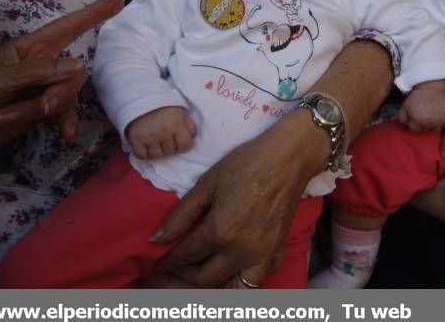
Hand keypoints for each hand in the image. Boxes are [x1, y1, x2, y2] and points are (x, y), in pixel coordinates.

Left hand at [0, 0, 123, 152]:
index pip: (68, 27)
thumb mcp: (0, 79)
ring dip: (39, 110)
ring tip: (7, 118)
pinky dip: (63, 122)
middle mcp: (41, 66)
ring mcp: (42, 89)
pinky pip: (64, 113)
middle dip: (58, 91)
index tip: (117, 1)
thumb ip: (39, 72)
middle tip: (42, 107)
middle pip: (72, 73)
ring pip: (66, 95)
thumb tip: (79, 66)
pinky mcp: (41, 112)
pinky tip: (64, 133)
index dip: (93, 14)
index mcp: (29, 48)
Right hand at [126, 106, 195, 159]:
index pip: (185, 146)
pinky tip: (145, 145)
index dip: (182, 145)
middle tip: (164, 137)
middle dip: (169, 146)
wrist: (142, 98)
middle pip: (170, 152)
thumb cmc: (164, 106)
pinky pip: (142, 156)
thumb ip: (189, 126)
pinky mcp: (136, 139)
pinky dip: (144, 153)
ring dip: (157, 151)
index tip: (178, 140)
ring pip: (156, 156)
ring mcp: (149, 136)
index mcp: (177, 124)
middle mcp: (164, 132)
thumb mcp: (181, 112)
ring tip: (155, 141)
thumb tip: (191, 139)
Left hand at [149, 109, 327, 287]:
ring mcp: (263, 253)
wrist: (289, 157)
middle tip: (177, 267)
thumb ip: (181, 215)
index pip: (185, 256)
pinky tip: (239, 265)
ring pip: (235, 287)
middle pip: (205, 278)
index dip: (168, 261)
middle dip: (186, 274)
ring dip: (217, 283)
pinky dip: (248, 276)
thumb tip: (156, 239)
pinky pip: (262, 276)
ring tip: (205, 271)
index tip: (159, 263)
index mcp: (220, 232)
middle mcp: (241, 250)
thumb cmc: (246, 163)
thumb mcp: (207, 183)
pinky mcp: (279, 249)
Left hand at [398, 81, 444, 132]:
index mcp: (416, 121)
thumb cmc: (417, 97)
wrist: (431, 87)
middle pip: (425, 130)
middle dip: (423, 124)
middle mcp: (428, 123)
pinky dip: (444, 122)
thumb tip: (405, 126)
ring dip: (433, 124)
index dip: (413, 123)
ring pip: (435, 129)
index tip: (415, 117)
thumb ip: (402, 118)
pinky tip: (440, 116)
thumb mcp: (404, 106)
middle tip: (424, 114)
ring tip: (432, 115)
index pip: (414, 130)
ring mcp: (439, 121)